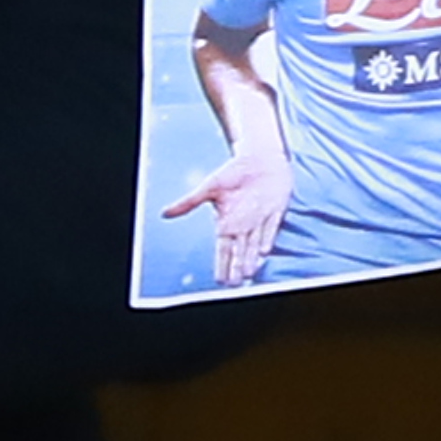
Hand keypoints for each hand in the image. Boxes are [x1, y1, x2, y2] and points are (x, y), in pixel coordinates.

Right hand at [163, 147, 293, 287]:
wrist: (260, 157)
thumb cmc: (234, 171)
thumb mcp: (209, 187)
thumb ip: (189, 203)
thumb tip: (164, 214)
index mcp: (228, 222)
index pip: (224, 248)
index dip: (222, 264)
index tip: (219, 280)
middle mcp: (245, 225)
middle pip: (240, 251)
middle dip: (237, 267)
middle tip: (234, 284)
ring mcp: (260, 219)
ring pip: (254, 244)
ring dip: (251, 258)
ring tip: (248, 274)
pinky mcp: (276, 210)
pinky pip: (270, 227)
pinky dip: (266, 238)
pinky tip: (263, 251)